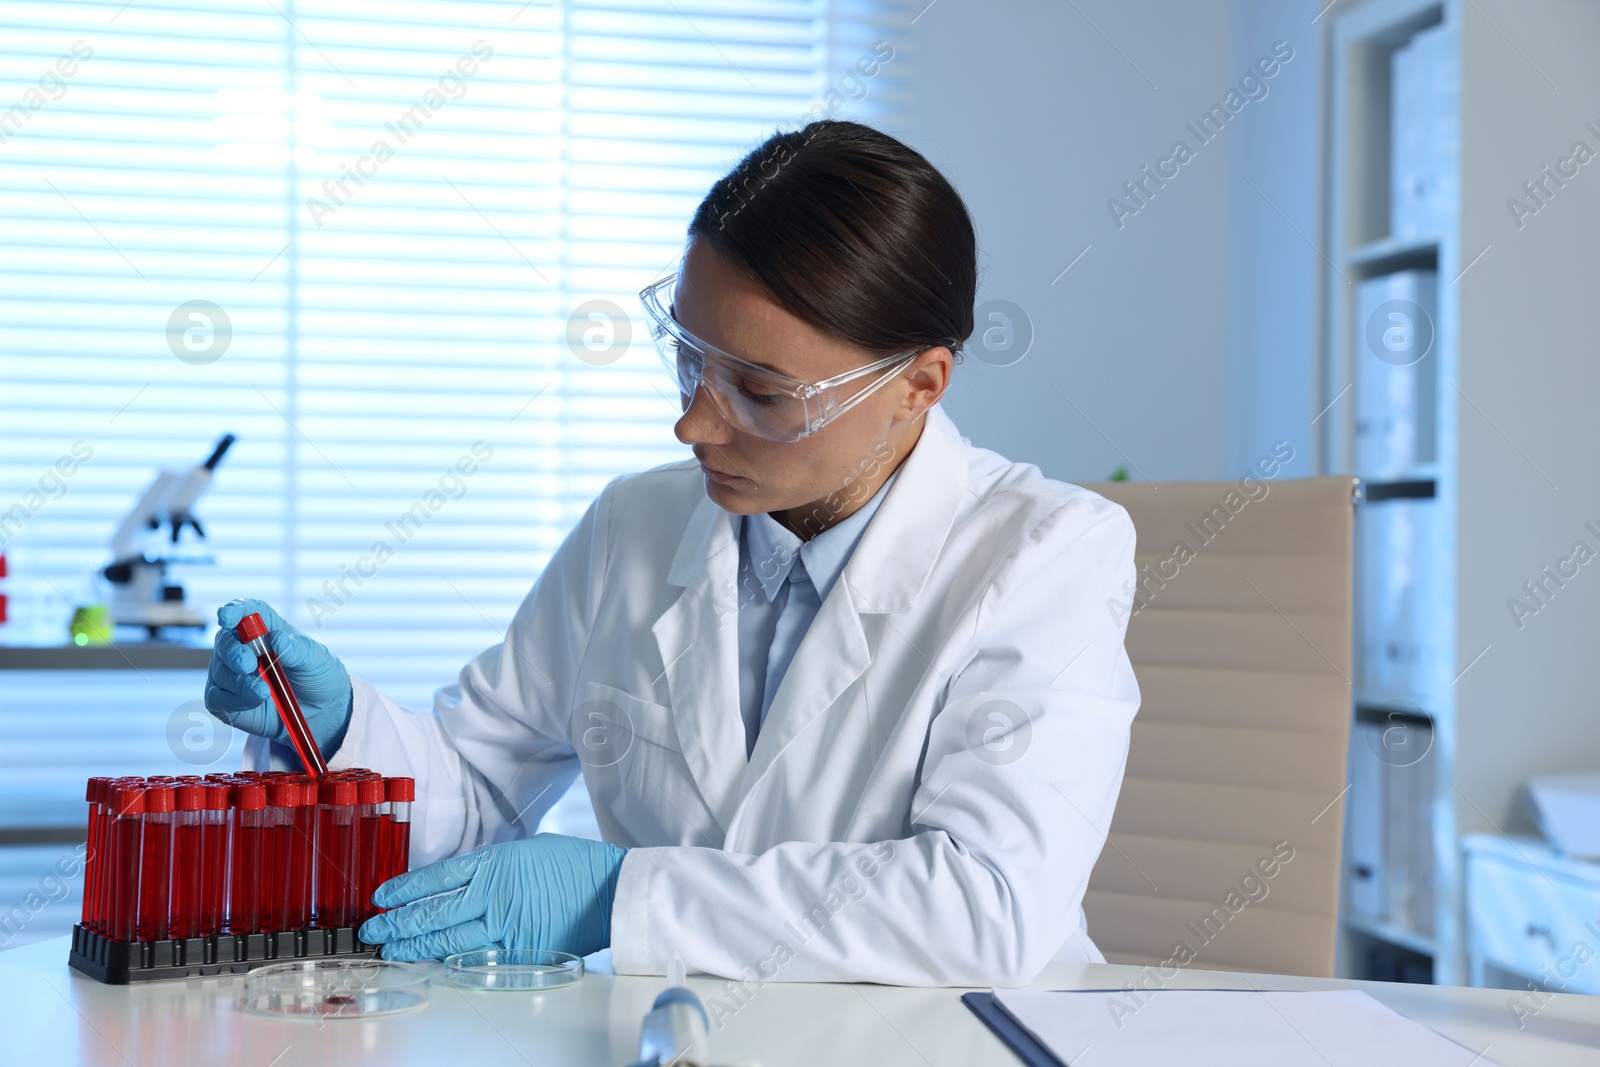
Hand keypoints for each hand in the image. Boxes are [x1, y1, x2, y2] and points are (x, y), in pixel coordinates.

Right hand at [204, 598, 352, 759]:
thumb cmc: (317, 676)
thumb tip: (275, 638)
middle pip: (225, 640)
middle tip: (249, 665)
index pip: (245, 610)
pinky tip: (256, 702)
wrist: (321, 711)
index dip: (234, 610)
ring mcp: (231, 672)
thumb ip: (296, 650)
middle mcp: (243, 646)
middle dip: (233, 652)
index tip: (227, 617)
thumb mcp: (315, 660)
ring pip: (220, 672)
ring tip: (265, 692)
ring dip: (241, 683)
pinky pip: (217, 697)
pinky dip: (236, 701)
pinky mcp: (225, 698)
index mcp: (266, 627)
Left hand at [358, 834, 627, 960]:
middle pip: (431, 912)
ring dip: (414, 946)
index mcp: (493, 862)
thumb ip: (492, 865)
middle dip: (397, 922)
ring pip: (446, 939)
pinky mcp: (515, 950)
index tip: (382, 896)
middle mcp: (491, 893)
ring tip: (391, 949)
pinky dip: (449, 961)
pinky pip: (474, 958)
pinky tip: (431, 963)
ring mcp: (502, 924)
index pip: (434, 878)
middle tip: (373, 929)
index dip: (404, 889)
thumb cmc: (574, 865)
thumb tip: (462, 880)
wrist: (609, 891)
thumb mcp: (526, 849)